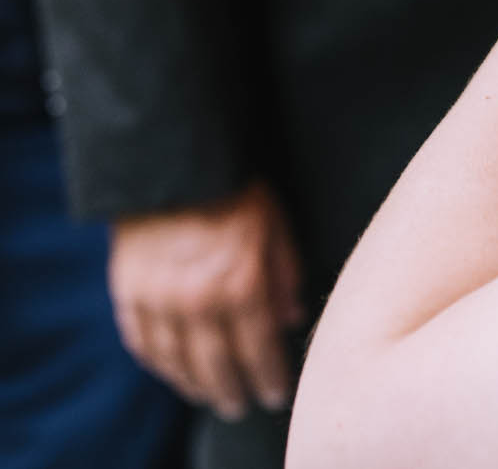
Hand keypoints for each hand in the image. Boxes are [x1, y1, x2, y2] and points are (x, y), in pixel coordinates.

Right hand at [109, 180, 304, 419]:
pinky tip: (172, 372)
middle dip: (233, 391)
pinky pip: (142, 342)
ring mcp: (158, 300)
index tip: (276, 395)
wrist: (171, 166)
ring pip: (177, 361)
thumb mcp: (275, 227)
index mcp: (241, 283)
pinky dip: (159, 363)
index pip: (259, 348)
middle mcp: (198, 300)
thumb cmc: (234, 192)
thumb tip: (293, 319)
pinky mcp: (128, 293)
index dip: (269, 377)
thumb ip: (285, 276)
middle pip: (217, 364)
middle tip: (242, 407)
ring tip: (210, 397)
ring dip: (194, 385)